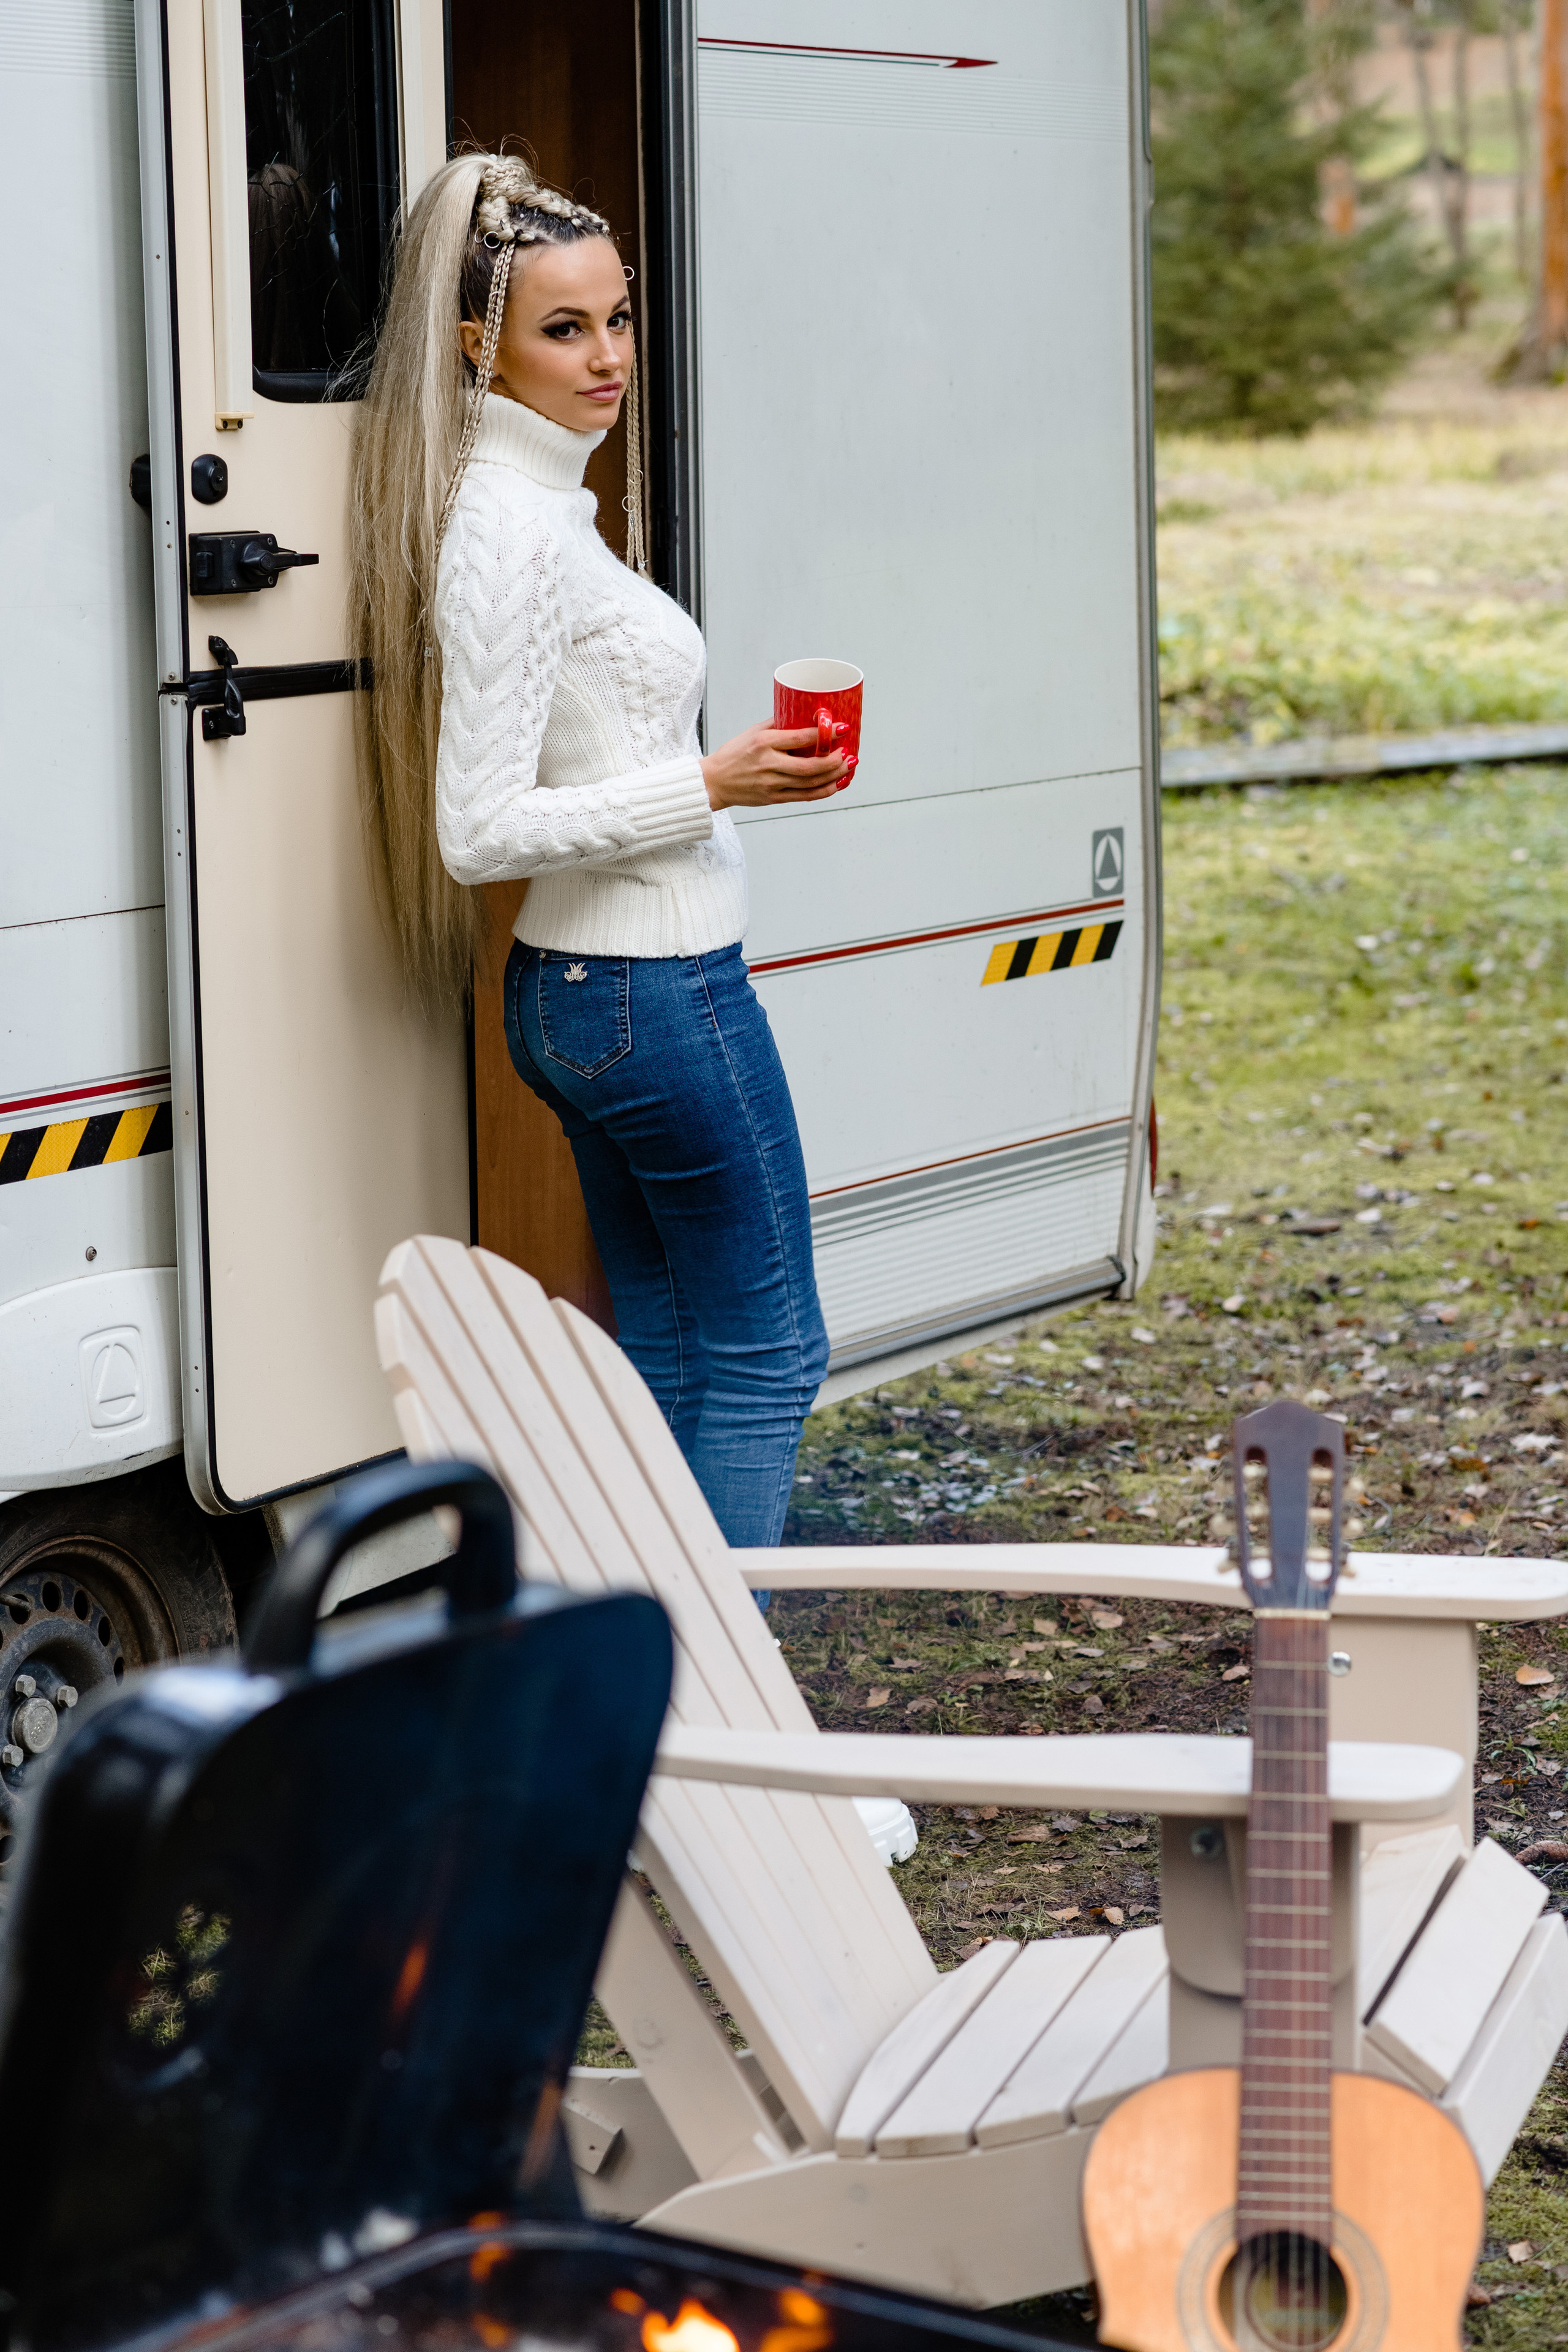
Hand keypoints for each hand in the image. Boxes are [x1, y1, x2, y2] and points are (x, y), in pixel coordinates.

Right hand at [701, 723, 846, 810]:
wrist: (713, 782)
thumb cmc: (733, 754)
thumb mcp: (752, 732)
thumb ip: (777, 725)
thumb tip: (803, 716)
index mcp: (764, 742)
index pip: (800, 737)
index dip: (825, 734)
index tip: (842, 727)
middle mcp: (768, 764)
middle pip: (810, 766)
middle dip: (834, 760)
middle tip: (847, 753)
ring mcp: (772, 784)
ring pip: (811, 783)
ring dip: (833, 776)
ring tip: (847, 767)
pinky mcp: (773, 798)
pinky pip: (804, 797)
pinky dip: (824, 791)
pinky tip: (836, 784)